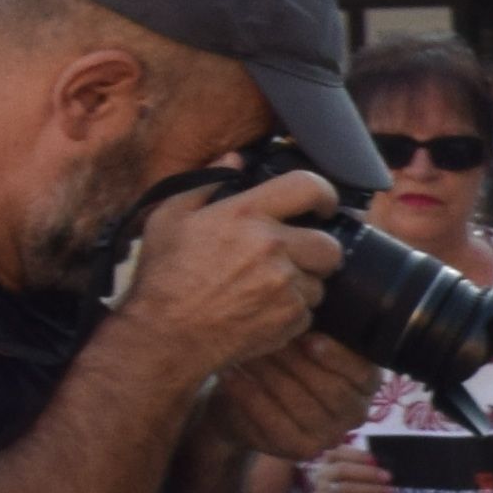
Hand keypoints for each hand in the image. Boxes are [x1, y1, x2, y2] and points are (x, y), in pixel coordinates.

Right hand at [107, 169, 344, 380]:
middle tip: (296, 256)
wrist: (164, 335)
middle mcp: (272, 247)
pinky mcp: (290, 318)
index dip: (324, 194)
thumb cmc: (163, 276)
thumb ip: (206, 182)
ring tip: (267, 287)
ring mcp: (285, 285)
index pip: (309, 187)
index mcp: (246, 215)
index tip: (321, 206)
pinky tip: (261, 310)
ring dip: (302, 284)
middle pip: (329, 244)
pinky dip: (291, 312)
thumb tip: (236, 157)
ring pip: (319, 282)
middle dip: (318, 250)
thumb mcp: (169, 218)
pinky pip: (308, 312)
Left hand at [222, 334, 380, 459]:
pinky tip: (231, 374)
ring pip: (299, 402)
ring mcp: (329, 436)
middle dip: (296, 361)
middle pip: (330, 389)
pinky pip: (272, 420)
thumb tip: (309, 303)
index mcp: (366, 386)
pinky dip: (249, 395)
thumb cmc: (282, 364)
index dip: (337, 356)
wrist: (246, 404)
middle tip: (266, 337)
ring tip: (245, 350)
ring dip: (269, 373)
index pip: (362, 373)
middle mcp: (355, 415)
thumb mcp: (305, 345)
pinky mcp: (300, 450)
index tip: (309, 337)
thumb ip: (315, 331)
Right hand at [300, 442, 391, 492]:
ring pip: (346, 488)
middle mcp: (324, 474)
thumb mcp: (354, 474)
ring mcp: (324, 492)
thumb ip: (365, 466)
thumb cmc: (347, 487)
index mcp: (331, 460)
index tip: (376, 459)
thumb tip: (389, 465)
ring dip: (371, 489)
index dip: (357, 455)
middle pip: (343, 470)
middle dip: (368, 472)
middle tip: (389, 477)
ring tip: (391, 491)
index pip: (339, 452)